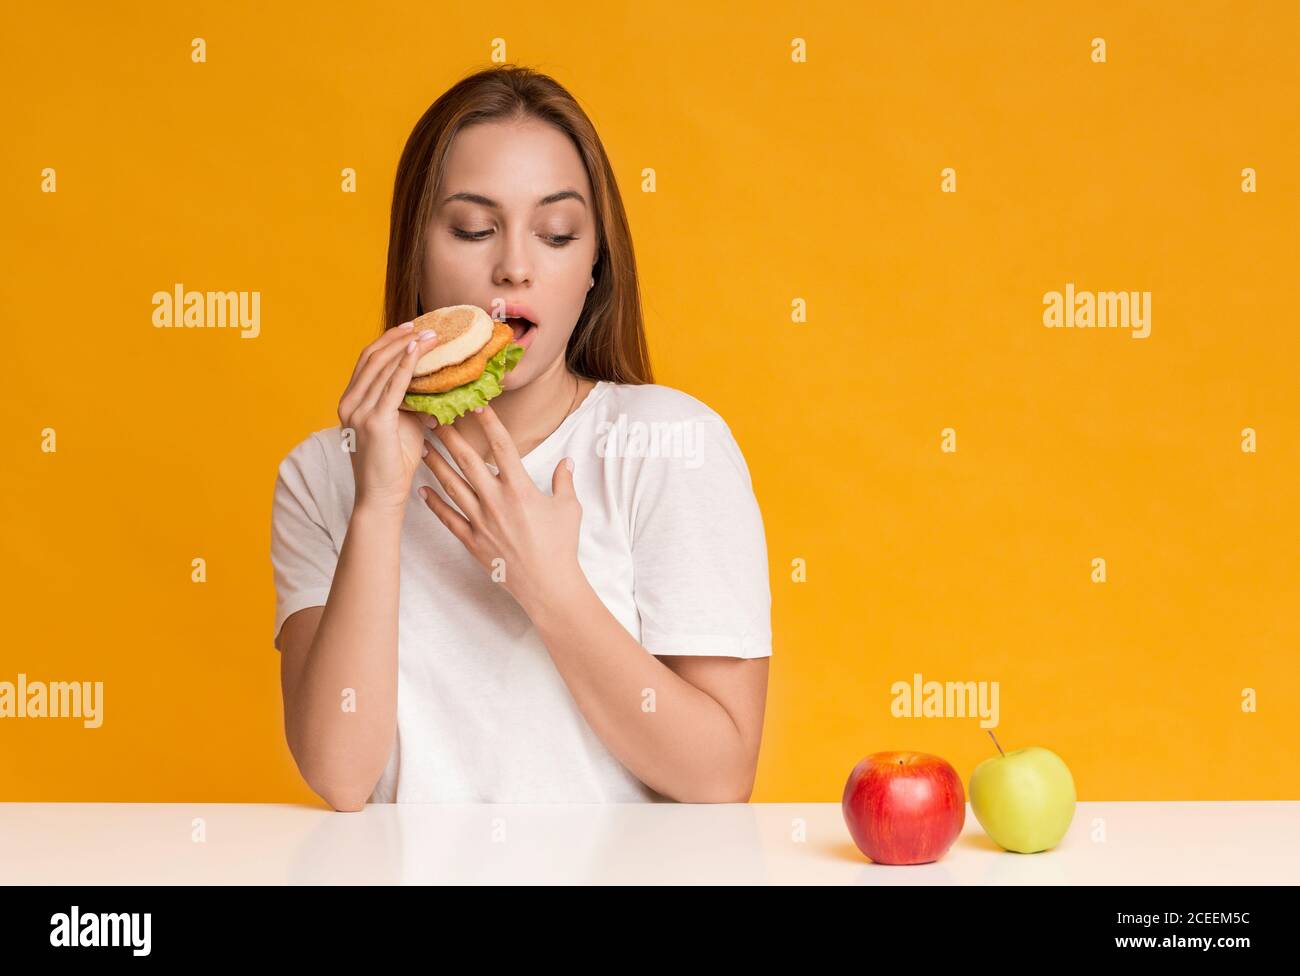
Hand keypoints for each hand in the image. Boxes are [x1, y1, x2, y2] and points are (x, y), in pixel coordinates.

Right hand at [337, 321, 440, 512]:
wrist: (382, 496)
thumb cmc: (394, 464)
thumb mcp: (402, 424)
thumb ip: (411, 402)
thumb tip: (434, 384)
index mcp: (350, 402)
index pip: (367, 362)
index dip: (387, 341)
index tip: (410, 327)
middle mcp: (348, 403)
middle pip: (372, 357)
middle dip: (398, 337)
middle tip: (423, 324)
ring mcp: (357, 411)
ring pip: (382, 367)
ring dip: (406, 346)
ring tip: (430, 334)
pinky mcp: (373, 421)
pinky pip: (392, 385)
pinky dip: (406, 365)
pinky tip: (419, 351)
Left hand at [418, 404, 584, 610]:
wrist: (548, 586)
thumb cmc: (561, 547)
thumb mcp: (569, 509)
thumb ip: (564, 482)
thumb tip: (566, 462)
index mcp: (521, 489)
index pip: (502, 447)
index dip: (489, 424)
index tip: (478, 405)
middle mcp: (496, 501)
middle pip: (468, 461)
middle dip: (451, 438)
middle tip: (436, 419)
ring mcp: (481, 521)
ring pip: (452, 486)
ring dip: (436, 465)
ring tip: (422, 447)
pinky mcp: (472, 541)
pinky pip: (448, 518)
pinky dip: (433, 504)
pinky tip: (421, 490)